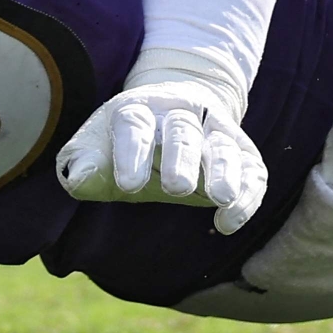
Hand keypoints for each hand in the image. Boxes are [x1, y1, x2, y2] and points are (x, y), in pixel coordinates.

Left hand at [54, 68, 266, 234]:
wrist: (173, 110)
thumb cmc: (123, 141)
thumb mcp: (96, 146)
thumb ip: (84, 163)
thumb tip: (80, 179)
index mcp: (139, 109)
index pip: (134, 125)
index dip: (131, 153)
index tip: (128, 186)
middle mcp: (180, 114)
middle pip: (182, 130)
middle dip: (182, 157)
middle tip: (177, 188)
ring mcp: (215, 131)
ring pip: (224, 145)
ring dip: (224, 170)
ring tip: (220, 199)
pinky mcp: (242, 152)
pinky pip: (252, 170)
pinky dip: (247, 195)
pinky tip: (227, 222)